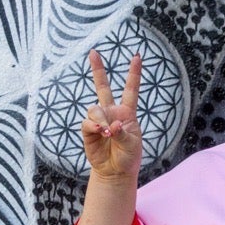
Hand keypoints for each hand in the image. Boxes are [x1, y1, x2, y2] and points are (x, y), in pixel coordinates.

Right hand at [80, 47, 142, 179]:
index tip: (137, 56)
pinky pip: (88, 122)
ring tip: (107, 133)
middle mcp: (112, 112)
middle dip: (98, 69)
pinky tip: (101, 132)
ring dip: (101, 119)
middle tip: (93, 52)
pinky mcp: (89, 131)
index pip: (130, 90)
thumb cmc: (128, 157)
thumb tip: (109, 125)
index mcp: (127, 113)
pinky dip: (94, 126)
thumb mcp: (132, 144)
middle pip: (102, 87)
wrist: (115, 172)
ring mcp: (99, 120)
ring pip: (94, 109)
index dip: (133, 73)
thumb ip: (121, 132)